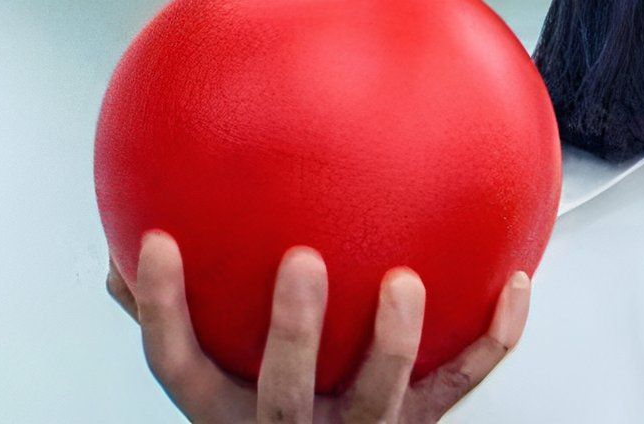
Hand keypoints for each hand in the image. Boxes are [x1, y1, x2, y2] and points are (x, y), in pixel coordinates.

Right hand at [107, 230, 529, 422]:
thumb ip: (182, 310)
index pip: (177, 366)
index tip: (157, 244)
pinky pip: (462, 383)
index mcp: (225, 408)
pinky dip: (495, 336)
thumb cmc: (268, 403)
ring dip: (393, 341)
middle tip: (302, 261)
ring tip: (403, 282)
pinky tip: (516, 281)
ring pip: (377, 397)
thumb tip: (127, 237)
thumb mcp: (216, 370)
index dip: (161, 309)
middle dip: (293, 329)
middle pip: (281, 390)